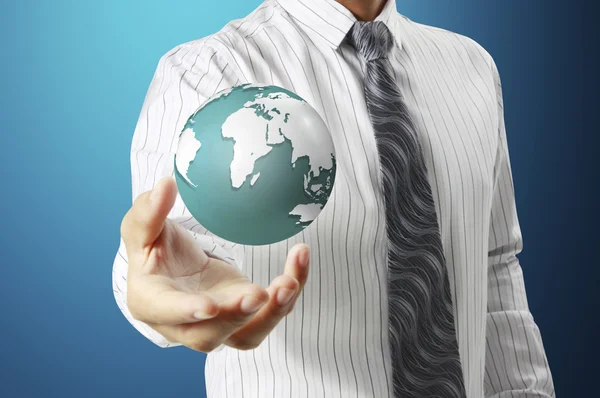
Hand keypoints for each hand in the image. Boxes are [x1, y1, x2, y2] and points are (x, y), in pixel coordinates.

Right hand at [120, 176, 309, 351]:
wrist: (176, 270)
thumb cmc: (156, 251)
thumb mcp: (144, 228)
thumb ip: (149, 210)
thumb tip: (165, 185)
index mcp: (150, 300)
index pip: (165, 311)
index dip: (186, 311)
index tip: (210, 305)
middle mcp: (183, 324)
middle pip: (208, 335)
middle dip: (237, 315)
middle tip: (260, 293)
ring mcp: (217, 326)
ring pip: (245, 334)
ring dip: (272, 313)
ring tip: (289, 282)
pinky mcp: (244, 318)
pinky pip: (270, 315)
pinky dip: (288, 294)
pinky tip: (299, 261)